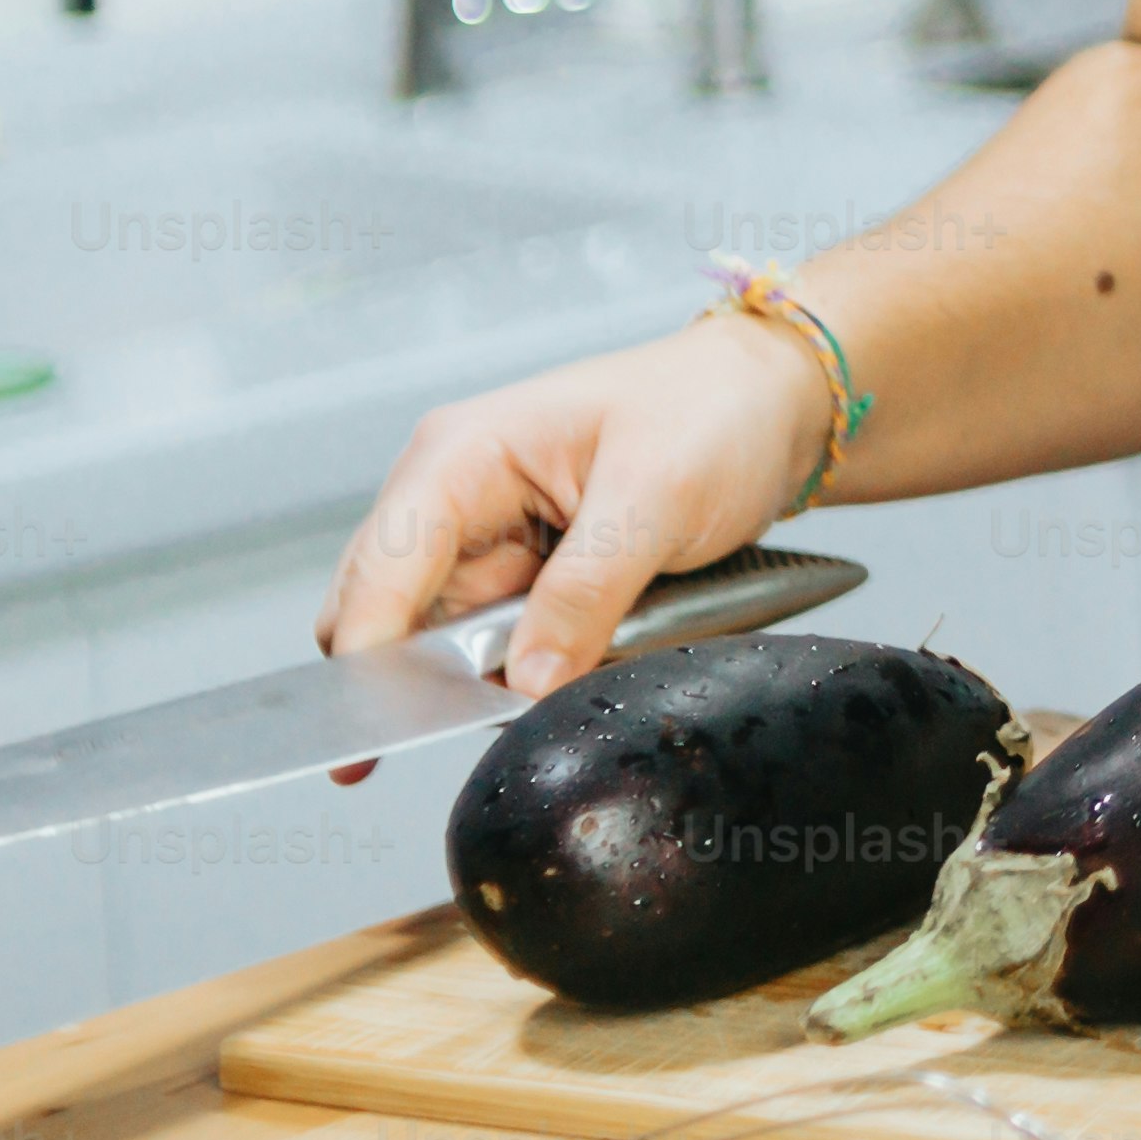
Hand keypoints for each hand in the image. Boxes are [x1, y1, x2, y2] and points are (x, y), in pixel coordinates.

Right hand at [320, 317, 838, 695]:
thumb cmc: (714, 410)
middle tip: (484, 719)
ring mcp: (486, 543)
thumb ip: (588, 589)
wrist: (772, 403)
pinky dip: (526, 671)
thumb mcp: (658, 494)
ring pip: (441, 647)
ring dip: (487, 680)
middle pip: (389, 617)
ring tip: (566, 670)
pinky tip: (572, 668)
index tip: (370, 735)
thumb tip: (527, 682)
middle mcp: (454, 498)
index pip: (380, 568)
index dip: (367, 655)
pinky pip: (497, 650)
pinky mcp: (524, 580)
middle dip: (422, 680)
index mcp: (462, 454)